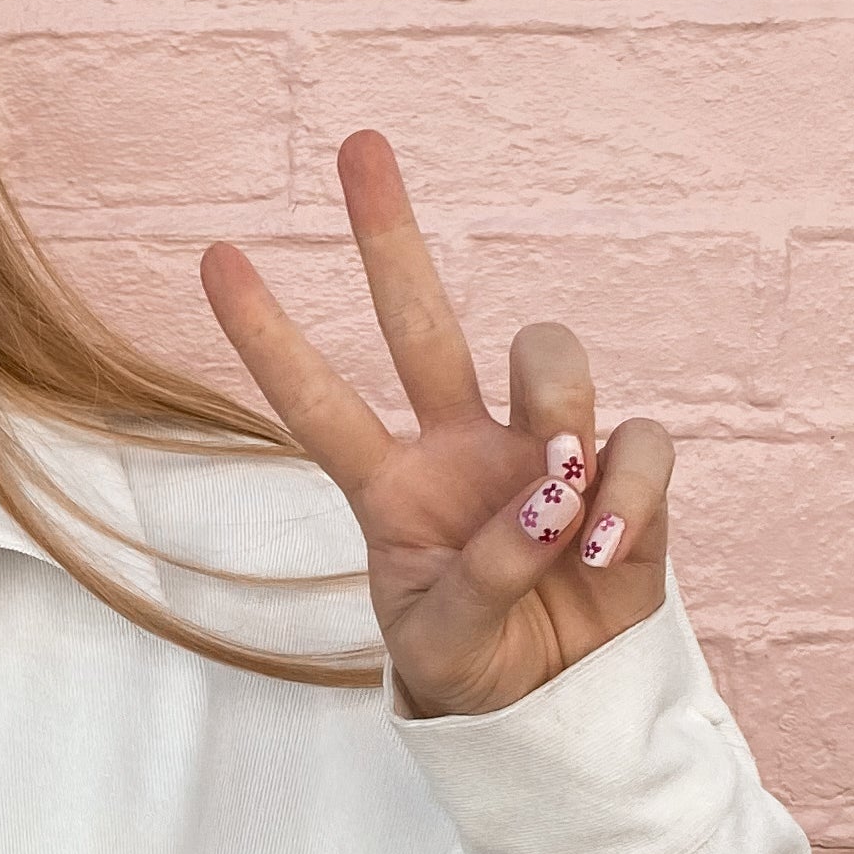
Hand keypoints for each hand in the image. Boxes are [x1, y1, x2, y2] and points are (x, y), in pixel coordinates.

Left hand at [199, 130, 673, 717]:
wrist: (553, 710)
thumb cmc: (470, 665)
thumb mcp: (442, 640)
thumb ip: (482, 573)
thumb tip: (551, 494)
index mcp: (386, 484)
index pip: (314, 400)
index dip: (266, 334)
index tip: (214, 255)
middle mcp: (457, 446)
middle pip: (418, 320)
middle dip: (388, 234)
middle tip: (358, 143)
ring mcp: (541, 451)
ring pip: (548, 356)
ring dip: (559, 406)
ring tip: (558, 498)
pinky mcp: (620, 477)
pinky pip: (639, 441)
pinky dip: (629, 490)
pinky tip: (602, 546)